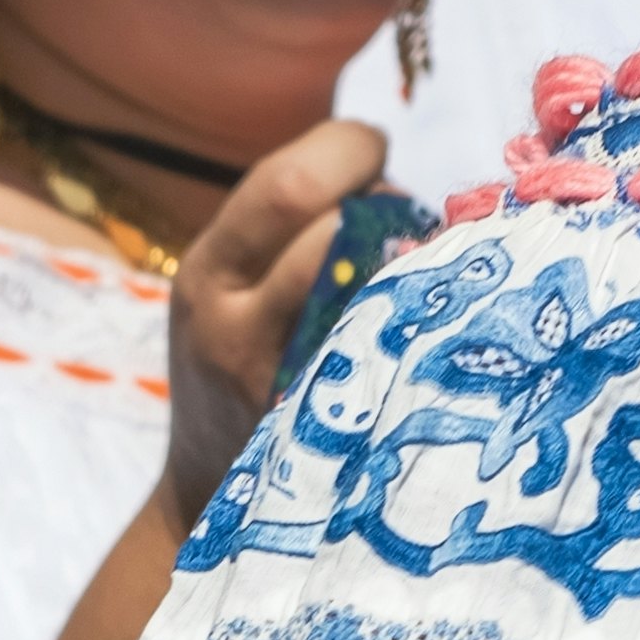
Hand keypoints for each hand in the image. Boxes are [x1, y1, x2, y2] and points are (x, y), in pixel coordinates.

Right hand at [161, 116, 397, 510]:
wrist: (206, 490)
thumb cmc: (240, 363)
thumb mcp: (230, 289)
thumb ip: (286, 231)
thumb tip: (390, 178)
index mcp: (207, 271)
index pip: (285, 183)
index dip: (349, 149)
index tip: (377, 155)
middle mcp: (233, 323)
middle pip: (331, 225)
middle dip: (389, 201)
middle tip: (408, 213)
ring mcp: (280, 382)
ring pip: (371, 289)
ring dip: (414, 258)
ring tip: (419, 261)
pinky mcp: (323, 429)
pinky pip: (391, 357)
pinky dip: (422, 323)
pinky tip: (433, 320)